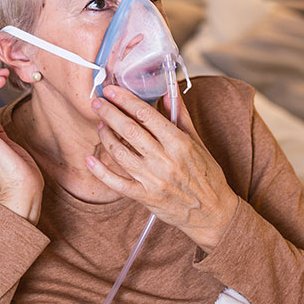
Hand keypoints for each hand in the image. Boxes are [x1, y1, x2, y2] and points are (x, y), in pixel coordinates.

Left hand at [86, 85, 238, 252]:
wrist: (213, 212)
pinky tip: (90, 160)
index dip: (125, 100)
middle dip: (110, 113)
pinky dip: (101, 172)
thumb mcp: (197, 141)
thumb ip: (180, 115)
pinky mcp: (146, 197)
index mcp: (179, 143)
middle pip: (130, 131)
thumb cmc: (206, 174)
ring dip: (106, 137)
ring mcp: (154, 180)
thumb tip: (169, 90)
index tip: (112, 90)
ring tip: (100, 125)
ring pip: (121, 153)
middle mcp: (165, 160)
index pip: (146, 115)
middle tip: (97, 102)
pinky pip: (117, 184)